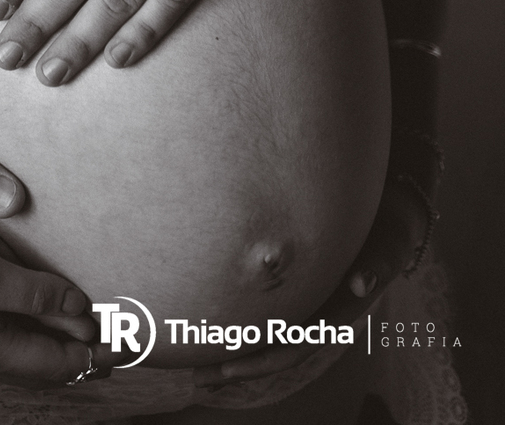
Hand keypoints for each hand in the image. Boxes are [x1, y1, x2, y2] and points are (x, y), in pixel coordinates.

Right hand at [0, 215, 97, 384]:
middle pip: (38, 364)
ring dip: (52, 341)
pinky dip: (28, 328)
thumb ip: (35, 293)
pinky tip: (30, 313)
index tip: (123, 343)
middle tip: (110, 344)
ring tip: (78, 330)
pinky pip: (1, 334)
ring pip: (19, 351)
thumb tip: (76, 307)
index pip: (54, 364)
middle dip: (76, 355)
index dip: (91, 354)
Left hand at [191, 178, 428, 390]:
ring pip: (270, 336)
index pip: (295, 342)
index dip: (262, 356)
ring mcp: (311, 304)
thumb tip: (361, 285)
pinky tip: (216, 329)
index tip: (228, 366)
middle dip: (240, 364)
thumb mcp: (388, 246)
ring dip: (237, 353)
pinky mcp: (302, 289)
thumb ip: (378, 265)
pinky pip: (269, 314)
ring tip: (199, 371)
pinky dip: (244, 326)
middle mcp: (320, 314)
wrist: (394, 215)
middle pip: (276, 350)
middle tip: (200, 378)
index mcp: (338, 311)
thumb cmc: (389, 229)